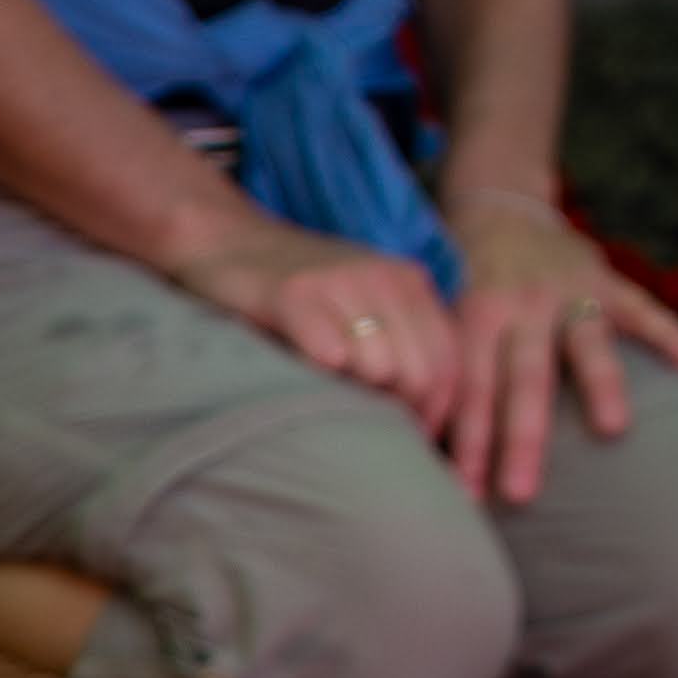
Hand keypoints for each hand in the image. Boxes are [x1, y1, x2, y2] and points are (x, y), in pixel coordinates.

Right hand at [169, 215, 462, 439]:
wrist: (227, 240)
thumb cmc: (297, 289)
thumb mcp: (362, 301)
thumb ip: (399, 337)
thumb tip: (426, 410)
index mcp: (410, 282)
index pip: (449, 362)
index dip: (435, 412)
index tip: (408, 438)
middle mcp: (384, 279)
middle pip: (420, 373)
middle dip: (400, 414)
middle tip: (369, 432)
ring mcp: (339, 284)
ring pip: (380, 368)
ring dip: (359, 398)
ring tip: (334, 406)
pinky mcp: (292, 295)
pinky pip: (329, 353)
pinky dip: (323, 376)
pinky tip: (308, 379)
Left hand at [440, 190, 677, 506]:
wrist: (499, 209)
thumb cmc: (463, 283)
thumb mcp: (442, 316)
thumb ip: (444, 370)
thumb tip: (424, 448)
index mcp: (473, 318)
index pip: (470, 391)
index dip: (467, 444)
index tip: (466, 496)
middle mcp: (522, 306)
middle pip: (523, 381)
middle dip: (521, 440)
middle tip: (521, 493)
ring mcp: (568, 292)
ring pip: (585, 344)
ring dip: (599, 386)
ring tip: (613, 431)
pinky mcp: (607, 281)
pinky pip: (644, 310)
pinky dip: (671, 336)